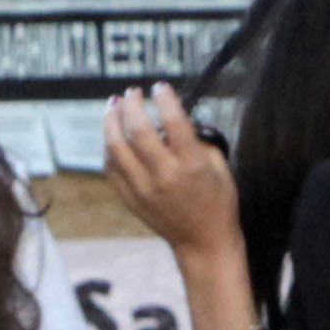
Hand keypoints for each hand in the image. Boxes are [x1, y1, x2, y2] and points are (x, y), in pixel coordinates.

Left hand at [103, 91, 259, 329]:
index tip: (160, 86)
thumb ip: (198, 141)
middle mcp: (164, 176)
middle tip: (131, 92)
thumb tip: (175, 119)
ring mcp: (142, 189)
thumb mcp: (220, 167)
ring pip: (116, 147)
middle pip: (138, 130)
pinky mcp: (130, 199)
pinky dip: (109, 147)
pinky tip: (112, 134)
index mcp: (190, 166)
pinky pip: (111, 167)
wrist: (203, 242)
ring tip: (112, 105)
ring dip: (111, 121)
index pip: (173, 122)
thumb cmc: (217, 202)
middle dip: (132, 105)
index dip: (165, 99)